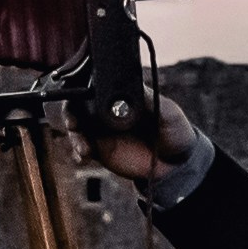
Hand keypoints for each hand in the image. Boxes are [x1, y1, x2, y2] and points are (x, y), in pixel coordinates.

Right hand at [72, 94, 194, 190]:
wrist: (176, 165)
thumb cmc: (174, 131)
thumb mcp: (167, 112)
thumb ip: (149, 99)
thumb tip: (132, 84)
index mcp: (122, 96)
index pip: (97, 86)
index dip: (83, 88)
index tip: (79, 95)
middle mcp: (108, 111)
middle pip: (79, 105)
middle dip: (71, 112)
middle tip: (74, 123)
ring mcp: (103, 131)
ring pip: (78, 127)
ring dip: (74, 134)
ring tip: (83, 146)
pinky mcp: (101, 150)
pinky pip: (83, 148)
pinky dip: (79, 151)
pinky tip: (84, 156)